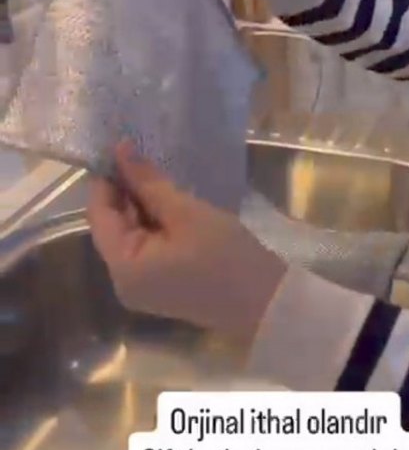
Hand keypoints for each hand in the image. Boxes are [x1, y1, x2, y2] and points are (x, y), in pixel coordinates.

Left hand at [87, 141, 286, 348]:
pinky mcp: (160, 287)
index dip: (107, 178)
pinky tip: (170, 201)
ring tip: (158, 173)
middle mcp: (122, 281)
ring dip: (142, 206)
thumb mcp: (186, 213)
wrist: (268, 303)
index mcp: (122, 266)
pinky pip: (146, 249)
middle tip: (144, 153)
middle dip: (126, 191)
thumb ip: (149, 182)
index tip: (122, 145)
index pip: (98, 213)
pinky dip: (154, 224)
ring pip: (131, 236)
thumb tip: (121, 150)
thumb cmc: (226, 256)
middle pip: (112, 226)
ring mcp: (141, 287)